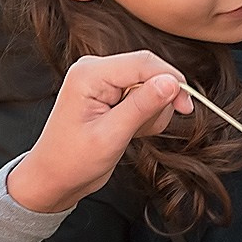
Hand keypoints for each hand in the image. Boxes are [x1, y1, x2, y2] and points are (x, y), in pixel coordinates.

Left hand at [7, 52, 192, 213]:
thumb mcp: (110, 135)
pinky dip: (145, 116)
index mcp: (90, 73)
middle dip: (158, 102)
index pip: (143, 63)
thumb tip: (172, 82)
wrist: (54, 178)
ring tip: (130, 134)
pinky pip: (143, 96)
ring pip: (150, 85)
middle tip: (145, 131)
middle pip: (149, 71)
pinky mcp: (111, 93)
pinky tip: (129, 131)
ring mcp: (104, 81)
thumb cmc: (72, 161)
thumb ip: (142, 106)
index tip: (186, 106)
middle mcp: (96, 70)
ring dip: (151, 113)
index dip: (171, 81)